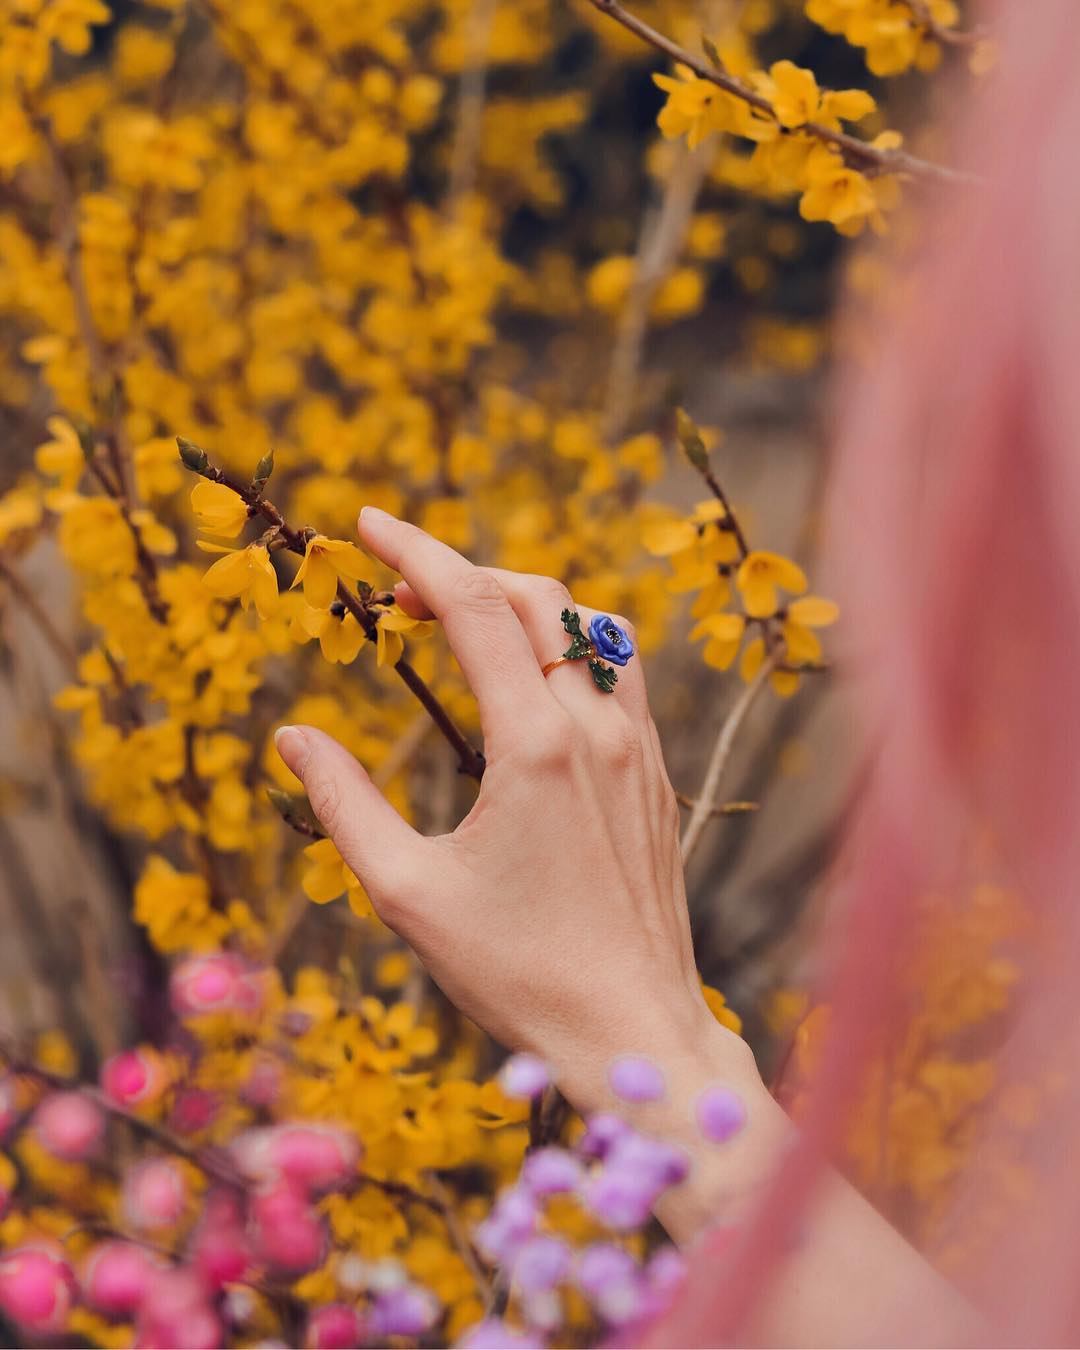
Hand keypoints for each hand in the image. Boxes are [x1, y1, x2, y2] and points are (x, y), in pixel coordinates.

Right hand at [274, 508, 753, 1113]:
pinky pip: (617, 672)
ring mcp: (636, 749)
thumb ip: (343, 803)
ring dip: (523, 602)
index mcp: (534, 746)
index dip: (414, 552)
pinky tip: (531, 680)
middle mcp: (596, 730)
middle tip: (395, 597)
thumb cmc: (516, 971)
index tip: (364, 523)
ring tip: (462, 624)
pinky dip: (568, 645)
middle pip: (535, 597)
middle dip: (461, 573)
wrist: (632, 1029)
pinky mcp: (654, 774)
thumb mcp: (406, 892)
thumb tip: (293, 738)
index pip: (474, 606)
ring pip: (589, 626)